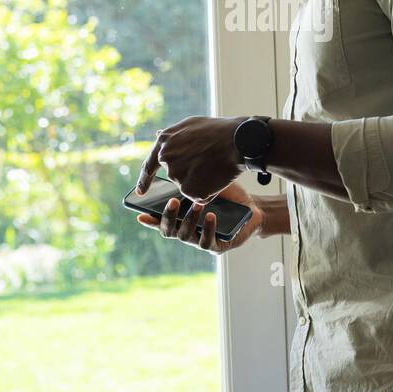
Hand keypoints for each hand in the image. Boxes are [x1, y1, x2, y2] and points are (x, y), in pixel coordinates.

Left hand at [135, 115, 244, 204]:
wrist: (237, 141)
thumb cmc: (218, 130)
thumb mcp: (190, 124)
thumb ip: (172, 135)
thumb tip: (157, 135)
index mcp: (164, 142)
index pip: (149, 166)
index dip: (144, 180)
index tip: (140, 192)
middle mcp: (166, 159)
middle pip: (175, 174)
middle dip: (188, 171)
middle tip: (206, 163)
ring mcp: (177, 175)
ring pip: (188, 185)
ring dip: (199, 180)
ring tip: (214, 165)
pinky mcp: (189, 189)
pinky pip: (198, 195)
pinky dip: (207, 190)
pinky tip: (216, 176)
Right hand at [135, 181, 264, 254]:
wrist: (252, 207)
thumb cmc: (226, 193)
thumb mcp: (204, 178)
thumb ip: (185, 171)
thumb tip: (163, 144)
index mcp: (180, 217)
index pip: (159, 220)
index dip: (149, 219)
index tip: (140, 214)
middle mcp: (186, 230)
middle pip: (168, 230)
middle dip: (168, 216)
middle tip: (173, 201)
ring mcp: (199, 240)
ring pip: (185, 235)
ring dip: (189, 219)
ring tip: (198, 204)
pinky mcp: (216, 247)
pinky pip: (207, 242)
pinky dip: (208, 229)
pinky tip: (211, 216)